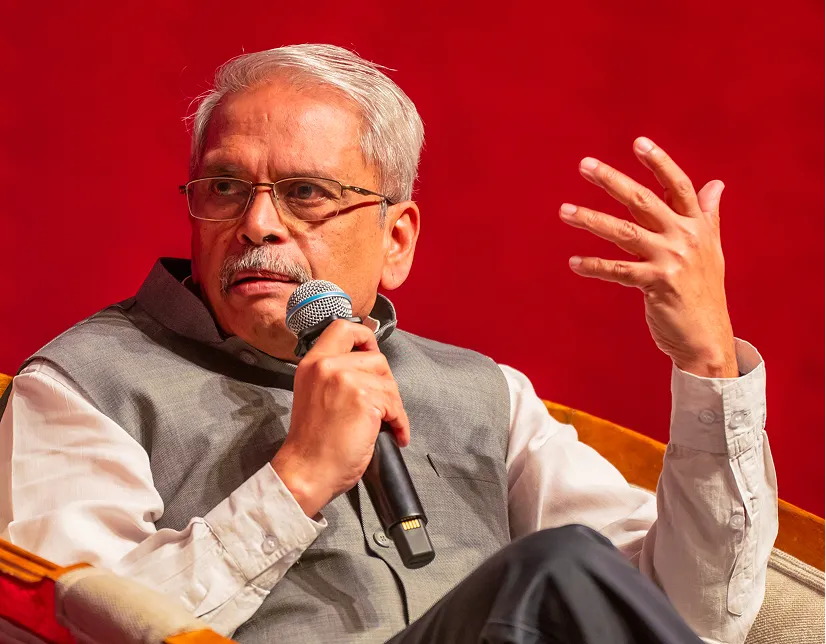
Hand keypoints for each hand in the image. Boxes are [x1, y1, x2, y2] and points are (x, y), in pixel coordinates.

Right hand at [271, 319, 409, 517]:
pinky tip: (395, 434)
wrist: (308, 470)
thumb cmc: (312, 442)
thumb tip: (366, 368)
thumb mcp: (314, 394)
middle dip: (385, 381)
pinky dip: (400, 423)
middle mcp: (328, 366)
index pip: (342, 328)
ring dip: (394, 405)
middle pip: (375, 356)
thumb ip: (333, 375)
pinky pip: (395, 406)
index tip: (372, 351)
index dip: (364, 337)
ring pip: (388, 382)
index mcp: (312, 363)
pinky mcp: (364, 399)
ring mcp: (346, 381)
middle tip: (383, 404)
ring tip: (388, 423)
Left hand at [560, 137, 737, 377]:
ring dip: (590, 220)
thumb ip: (708, 215)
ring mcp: (671, 260)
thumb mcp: (712, 249)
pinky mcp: (656, 284)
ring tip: (564, 211)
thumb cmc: (704, 292)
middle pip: (643, 201)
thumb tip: (716, 184)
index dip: (659, 163)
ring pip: (623, 232)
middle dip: (612, 181)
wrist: (707, 337)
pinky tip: (574, 262)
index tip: (638, 142)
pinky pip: (618, 270)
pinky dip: (594, 265)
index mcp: (698, 226)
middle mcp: (686, 238)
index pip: (678, 186)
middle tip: (584, 164)